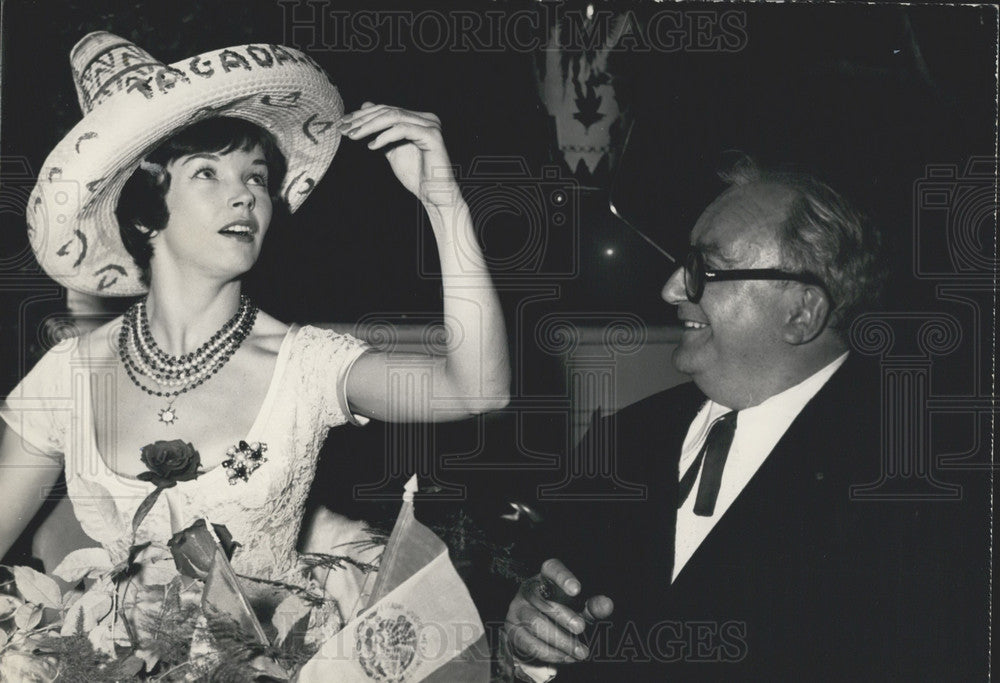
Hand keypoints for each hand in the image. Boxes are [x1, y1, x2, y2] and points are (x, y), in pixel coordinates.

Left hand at [339, 103, 458, 206]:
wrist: (434, 196)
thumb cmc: (416, 176)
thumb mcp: (392, 150)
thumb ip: (380, 131)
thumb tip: (365, 107)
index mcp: (418, 119)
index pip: (386, 110)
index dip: (363, 115)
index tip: (343, 123)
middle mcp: (426, 118)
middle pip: (388, 111)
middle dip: (362, 120)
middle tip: (343, 128)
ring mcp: (431, 125)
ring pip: (394, 118)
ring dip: (370, 126)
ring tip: (353, 136)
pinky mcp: (432, 136)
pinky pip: (403, 130)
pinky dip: (385, 137)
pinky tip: (372, 146)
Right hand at [504, 559, 613, 664]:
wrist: (534, 631)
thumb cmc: (562, 611)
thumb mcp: (580, 607)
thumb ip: (593, 606)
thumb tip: (608, 604)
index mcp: (546, 578)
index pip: (551, 569)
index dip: (562, 577)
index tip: (576, 589)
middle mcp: (528, 590)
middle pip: (543, 601)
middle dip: (564, 616)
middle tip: (581, 628)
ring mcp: (518, 609)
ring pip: (535, 623)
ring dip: (560, 640)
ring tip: (580, 652)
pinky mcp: (512, 630)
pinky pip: (529, 643)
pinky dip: (550, 652)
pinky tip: (566, 657)